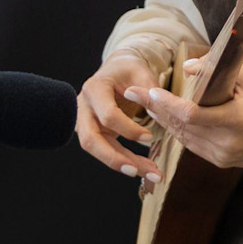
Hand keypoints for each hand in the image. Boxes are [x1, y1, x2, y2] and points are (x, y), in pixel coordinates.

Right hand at [77, 50, 161, 180]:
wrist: (115, 70)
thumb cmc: (129, 70)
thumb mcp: (141, 71)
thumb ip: (149, 88)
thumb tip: (158, 106)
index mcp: (94, 89)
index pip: (107, 115)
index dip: (127, 128)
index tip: (149, 137)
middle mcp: (83, 107)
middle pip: (90, 140)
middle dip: (114, 158)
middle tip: (138, 170)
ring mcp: (85, 122)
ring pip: (96, 149)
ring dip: (121, 163)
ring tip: (149, 173)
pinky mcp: (93, 132)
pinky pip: (105, 148)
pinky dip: (123, 159)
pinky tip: (142, 168)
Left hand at [138, 61, 242, 169]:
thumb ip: (219, 72)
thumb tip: (189, 67)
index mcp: (235, 120)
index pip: (189, 114)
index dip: (166, 104)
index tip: (148, 91)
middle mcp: (225, 143)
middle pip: (181, 127)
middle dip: (157, 110)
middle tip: (137, 95)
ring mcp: (222, 156)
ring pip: (184, 139)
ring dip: (166, 122)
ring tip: (150, 105)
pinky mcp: (222, 162)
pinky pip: (194, 146)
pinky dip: (182, 132)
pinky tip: (173, 120)